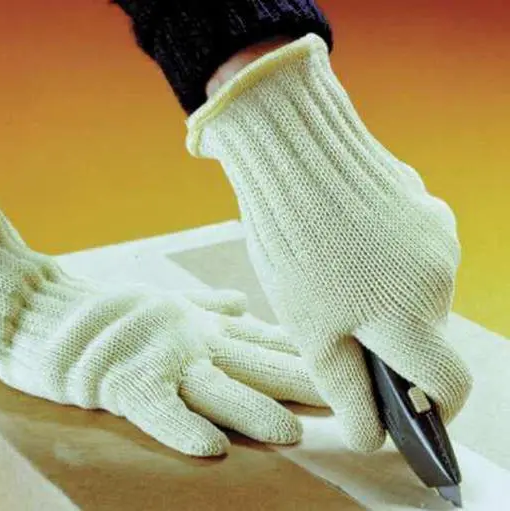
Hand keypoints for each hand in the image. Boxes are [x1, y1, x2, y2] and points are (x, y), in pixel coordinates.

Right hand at [0, 197, 324, 456]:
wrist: (40, 307)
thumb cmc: (104, 310)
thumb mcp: (166, 303)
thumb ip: (208, 307)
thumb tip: (242, 303)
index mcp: (202, 325)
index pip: (265, 338)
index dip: (308, 350)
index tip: (353, 358)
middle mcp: (190, 339)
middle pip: (255, 363)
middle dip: (303, 382)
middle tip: (352, 398)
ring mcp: (157, 357)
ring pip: (213, 387)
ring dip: (251, 410)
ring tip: (291, 434)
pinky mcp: (120, 379)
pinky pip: (155, 408)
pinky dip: (181, 426)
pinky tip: (209, 448)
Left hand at [186, 34, 471, 451]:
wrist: (295, 148)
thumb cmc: (292, 245)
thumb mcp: (309, 328)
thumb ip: (349, 386)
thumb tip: (372, 433)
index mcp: (411, 315)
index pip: (449, 384)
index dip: (434, 409)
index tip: (412, 415)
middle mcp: (438, 276)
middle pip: (426, 335)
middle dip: (391, 344)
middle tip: (338, 324)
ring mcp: (436, 235)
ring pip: (416, 290)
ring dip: (383, 296)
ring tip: (333, 271)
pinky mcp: (423, 204)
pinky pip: (410, 251)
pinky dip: (383, 260)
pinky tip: (345, 238)